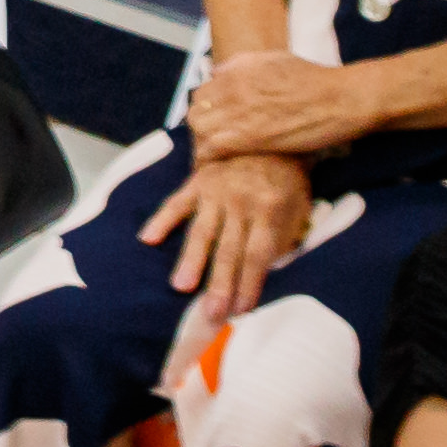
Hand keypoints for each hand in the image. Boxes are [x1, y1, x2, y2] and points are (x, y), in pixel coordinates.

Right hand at [140, 150, 314, 320]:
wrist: (268, 132)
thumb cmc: (287, 179)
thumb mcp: (300, 207)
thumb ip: (285, 238)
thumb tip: (269, 272)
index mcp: (270, 209)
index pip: (257, 255)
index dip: (249, 284)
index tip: (240, 311)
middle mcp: (240, 201)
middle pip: (229, 250)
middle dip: (220, 285)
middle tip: (210, 314)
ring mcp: (216, 190)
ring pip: (202, 231)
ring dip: (191, 260)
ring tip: (180, 286)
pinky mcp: (197, 180)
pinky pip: (176, 202)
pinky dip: (161, 220)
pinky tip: (147, 239)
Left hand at [177, 47, 362, 163]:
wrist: (338, 99)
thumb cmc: (313, 80)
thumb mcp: (274, 59)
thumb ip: (242, 65)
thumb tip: (217, 72)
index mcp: (235, 70)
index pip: (200, 93)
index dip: (205, 110)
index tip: (213, 122)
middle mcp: (231, 89)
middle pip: (195, 112)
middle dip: (201, 127)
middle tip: (213, 140)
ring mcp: (238, 112)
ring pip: (199, 130)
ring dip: (204, 143)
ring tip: (216, 155)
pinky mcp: (248, 137)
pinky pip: (211, 148)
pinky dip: (209, 158)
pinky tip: (218, 165)